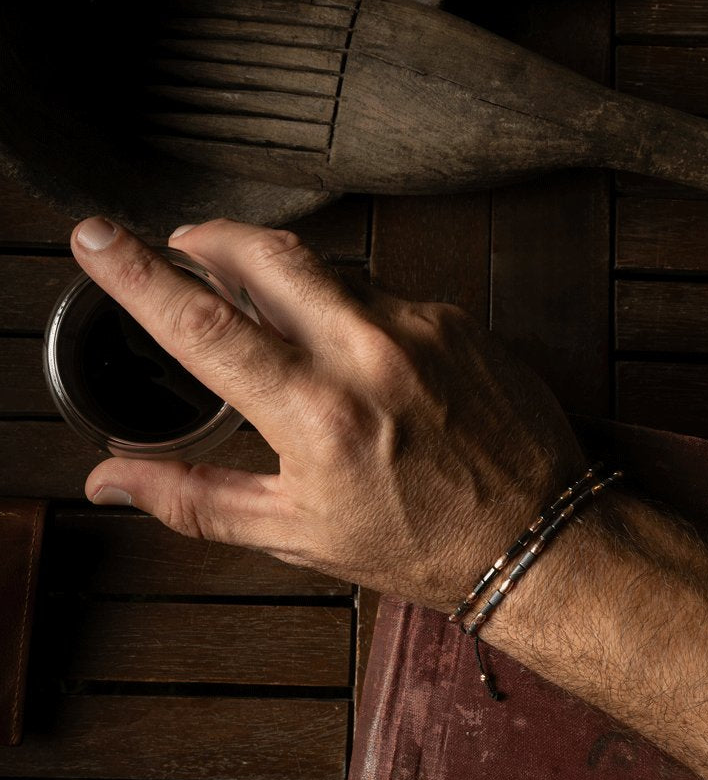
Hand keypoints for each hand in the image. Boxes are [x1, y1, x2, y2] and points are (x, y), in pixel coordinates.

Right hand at [72, 216, 582, 611]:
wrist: (538, 535)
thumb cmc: (422, 544)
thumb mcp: (296, 534)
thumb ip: (194, 499)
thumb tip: (110, 482)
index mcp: (317, 414)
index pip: (205, 326)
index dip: (136, 275)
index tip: (96, 239)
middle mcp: (369, 354)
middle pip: (267, 253)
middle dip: (211, 236)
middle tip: (184, 244)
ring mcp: (419, 327)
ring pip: (328, 267)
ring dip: (282, 271)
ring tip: (263, 301)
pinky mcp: (455, 318)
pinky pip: (381, 290)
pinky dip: (348, 304)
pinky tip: (351, 344)